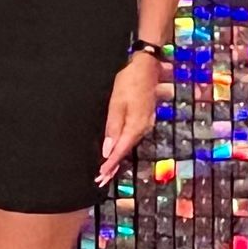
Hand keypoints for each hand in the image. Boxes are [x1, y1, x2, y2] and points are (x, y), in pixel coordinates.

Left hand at [95, 51, 160, 187]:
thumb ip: (113, 128)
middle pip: (126, 151)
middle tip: (101, 180)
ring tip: (107, 171)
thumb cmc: (129, 83)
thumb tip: (108, 151)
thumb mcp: (116, 104)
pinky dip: (123, 148)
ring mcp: (145, 124)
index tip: (101, 177)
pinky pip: (132, 138)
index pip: (120, 151)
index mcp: (135, 127)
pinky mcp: (144, 119)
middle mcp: (142, 129)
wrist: (146, 67)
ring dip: (118, 158)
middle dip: (114, 166)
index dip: (110, 165)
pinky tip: (118, 151)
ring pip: (129, 146)